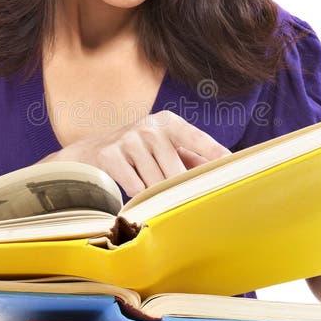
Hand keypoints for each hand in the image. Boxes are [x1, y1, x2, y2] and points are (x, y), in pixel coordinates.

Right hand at [43, 109, 230, 197]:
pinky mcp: (110, 155)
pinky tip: (133, 191)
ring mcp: (128, 139)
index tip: (231, 165)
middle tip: (184, 199)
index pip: (197, 138)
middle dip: (179, 188)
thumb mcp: (163, 146)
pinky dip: (137, 195)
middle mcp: (149, 126)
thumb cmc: (137, 153)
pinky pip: (134, 186)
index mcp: (168, 122)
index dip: (215, 154)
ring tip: (152, 191)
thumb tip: (224, 170)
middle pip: (176, 170)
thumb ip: (190, 156)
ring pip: (155, 182)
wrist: (89, 153)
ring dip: (155, 193)